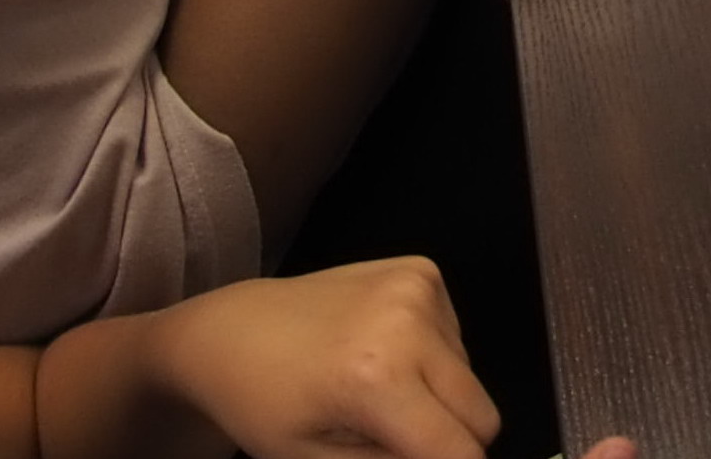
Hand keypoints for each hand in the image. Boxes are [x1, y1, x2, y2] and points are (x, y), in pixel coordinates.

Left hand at [132, 259, 499, 458]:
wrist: (229, 333)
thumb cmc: (262, 409)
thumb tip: (452, 458)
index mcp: (376, 379)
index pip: (460, 449)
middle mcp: (408, 323)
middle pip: (481, 414)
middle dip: (447, 437)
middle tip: (392, 436)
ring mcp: (418, 287)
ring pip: (471, 377)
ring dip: (438, 395)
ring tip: (376, 389)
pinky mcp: (421, 270)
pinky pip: (457, 338)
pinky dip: (431, 356)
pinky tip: (380, 351)